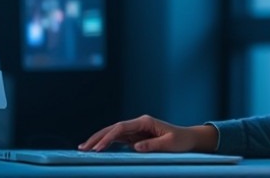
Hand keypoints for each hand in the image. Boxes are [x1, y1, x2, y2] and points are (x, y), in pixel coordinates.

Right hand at [78, 115, 217, 152]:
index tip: (98, 148)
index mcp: (145, 121)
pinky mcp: (136, 136)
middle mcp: (138, 123)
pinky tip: (96, 148)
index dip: (108, 137)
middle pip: (113, 128)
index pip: (121, 128)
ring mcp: (136, 129)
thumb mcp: (169, 143)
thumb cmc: (180, 140)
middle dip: (97, 137)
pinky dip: (106, 143)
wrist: (187, 138)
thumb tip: (135, 147)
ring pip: (113, 133)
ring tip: (84, 148)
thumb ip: (152, 145)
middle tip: (83, 147)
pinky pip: (118, 139)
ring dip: (99, 139)